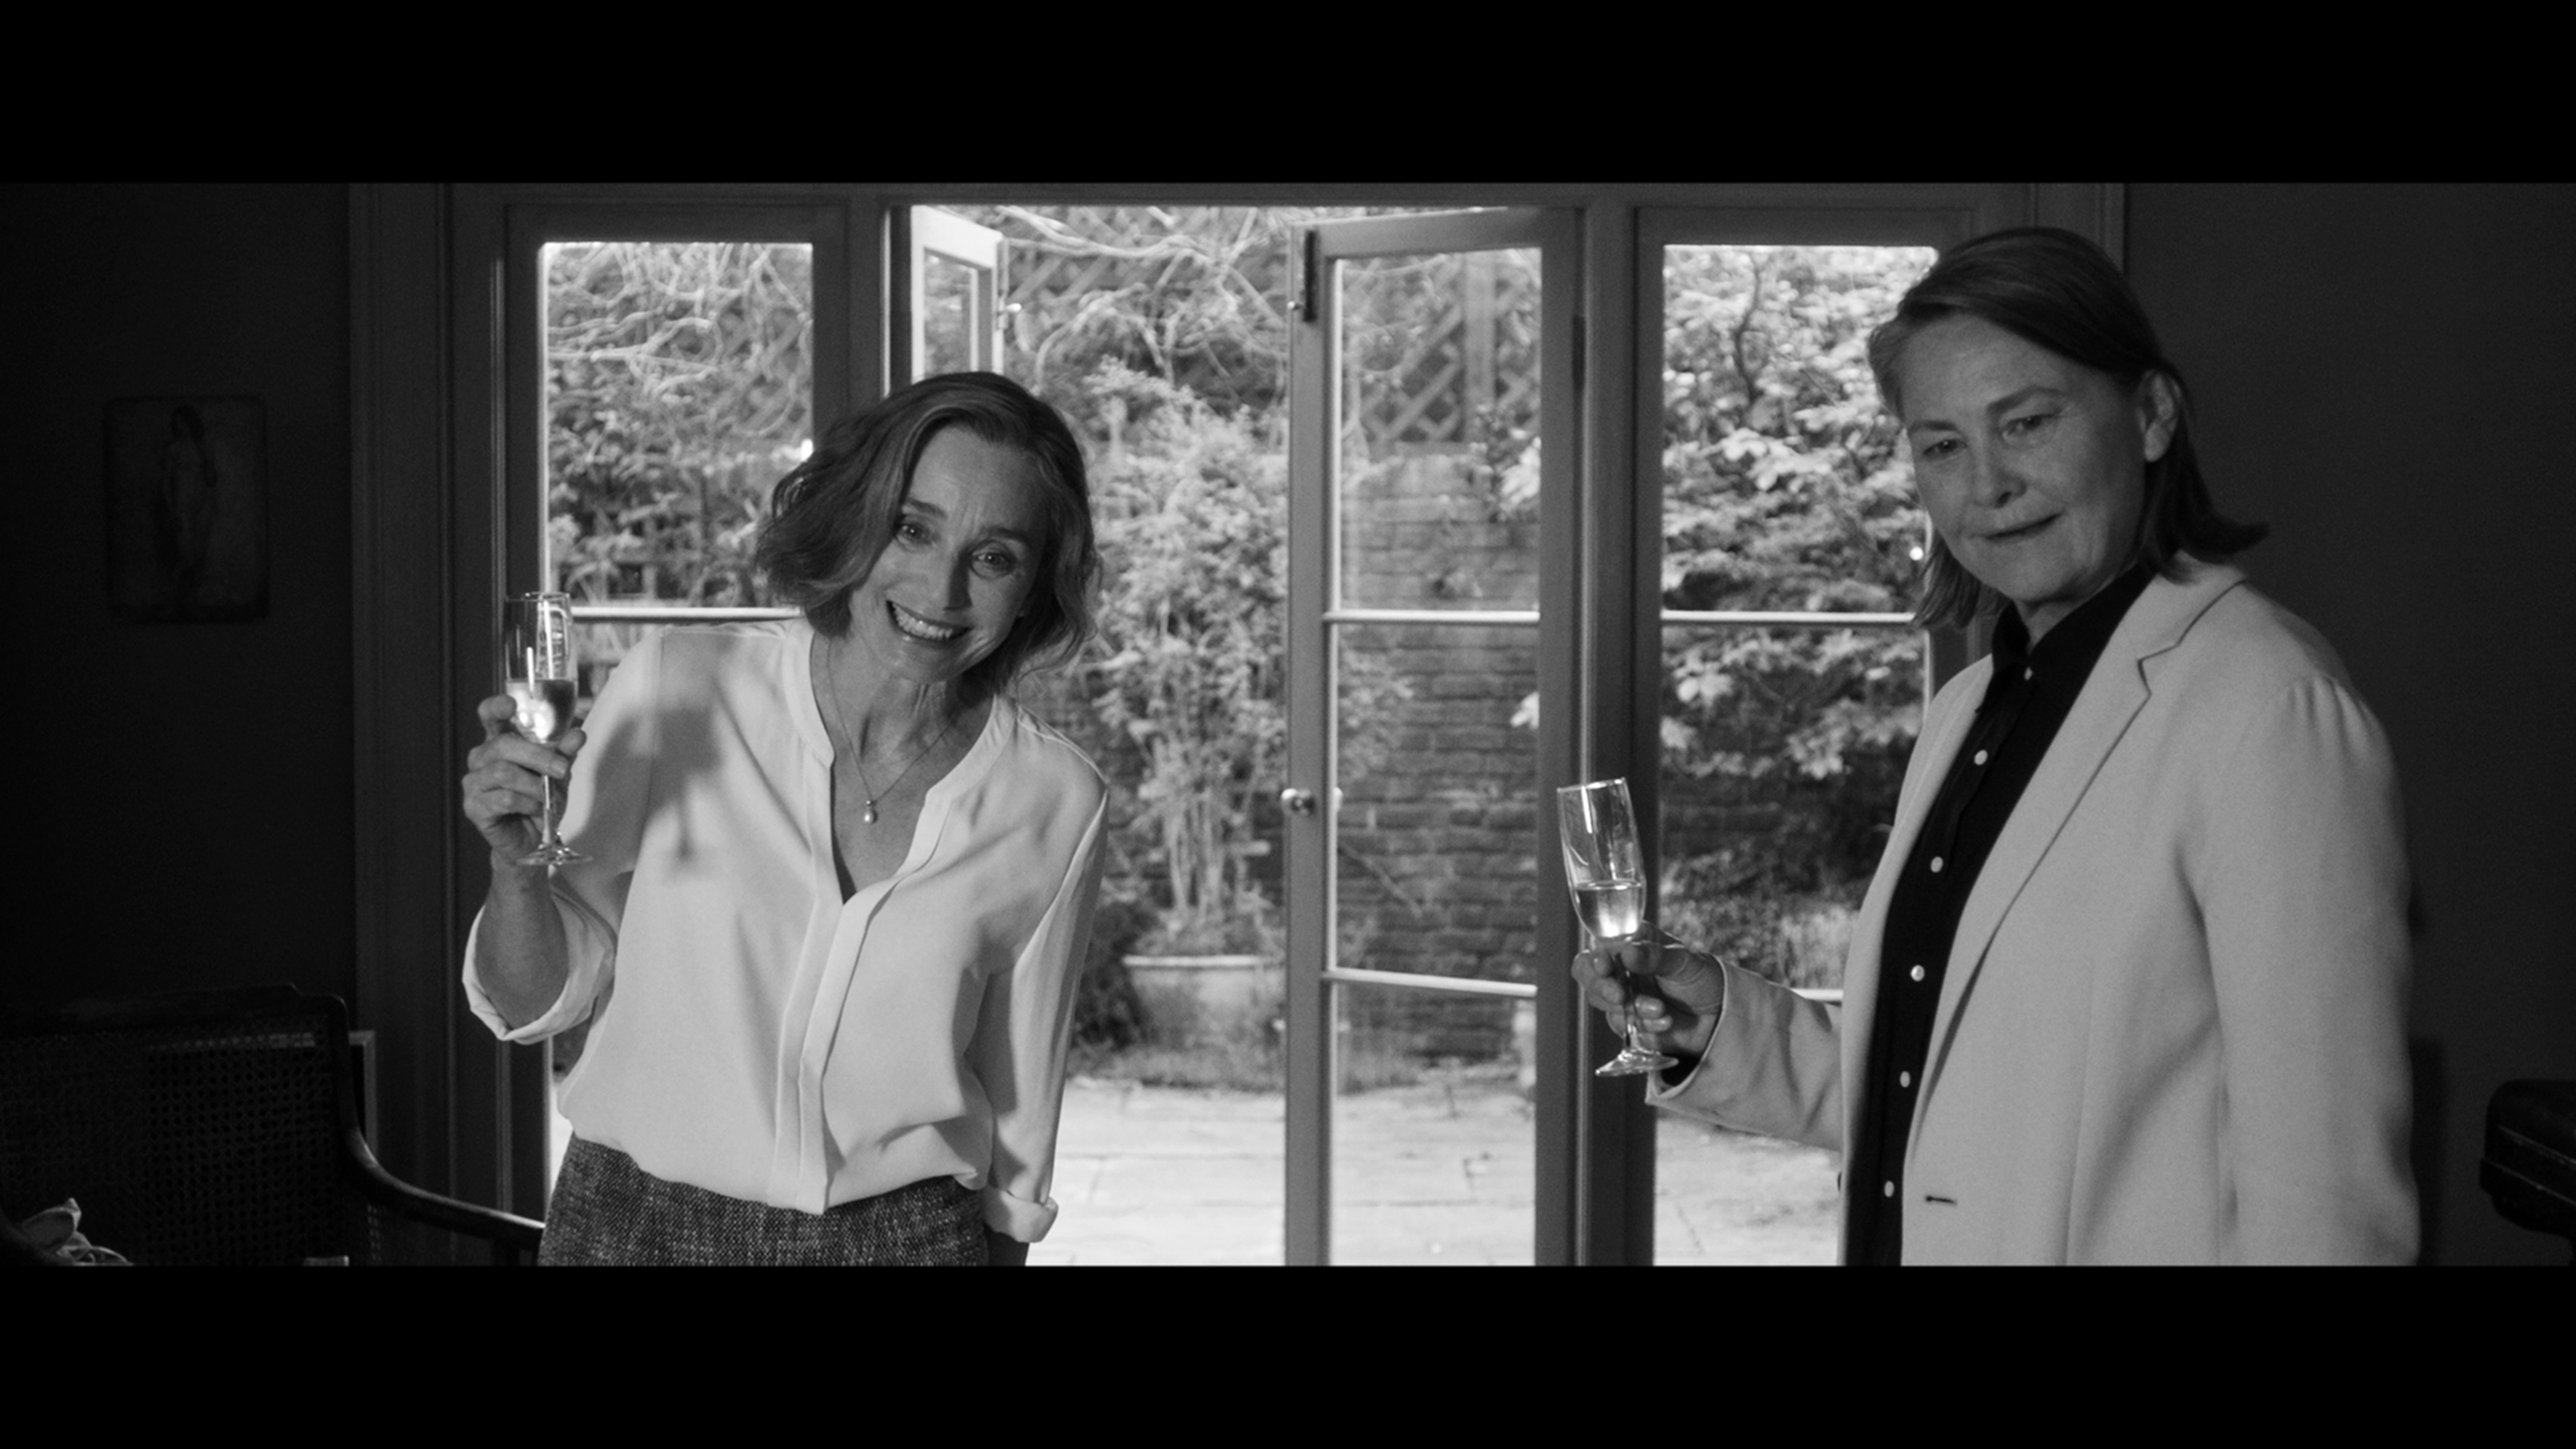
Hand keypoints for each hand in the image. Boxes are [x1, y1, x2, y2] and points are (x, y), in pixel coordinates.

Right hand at [460, 694, 585, 864]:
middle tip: (562, 769)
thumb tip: (578, 734)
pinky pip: (504, 799)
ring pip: (503, 773)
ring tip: (548, 798)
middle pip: (503, 746)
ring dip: (534, 786)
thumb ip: (564, 753)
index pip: (489, 717)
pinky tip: (536, 810)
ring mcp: (474, 783)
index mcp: (499, 743)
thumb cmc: (540, 800)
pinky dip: (528, 804)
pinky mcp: (474, 807)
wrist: (532, 839)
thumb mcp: (557, 774)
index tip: (511, 705)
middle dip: (538, 756)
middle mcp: (481, 759)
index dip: (495, 708)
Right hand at [1569, 926, 1725, 1065]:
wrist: (1720, 1016)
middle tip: (1620, 996)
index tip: (1605, 966)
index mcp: (1631, 944)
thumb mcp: (1683, 961)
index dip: (1595, 957)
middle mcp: (1621, 969)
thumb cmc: (1703, 978)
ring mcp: (1623, 997)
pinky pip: (1622, 1026)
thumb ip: (1654, 956)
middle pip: (1589, 976)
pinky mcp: (1628, 1022)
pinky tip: (1666, 1023)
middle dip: (1602, 987)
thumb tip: (1627, 952)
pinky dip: (1643, 1026)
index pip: (1599, 947)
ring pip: (1604, 1004)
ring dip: (1631, 1009)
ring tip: (1661, 1010)